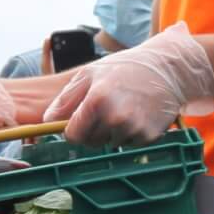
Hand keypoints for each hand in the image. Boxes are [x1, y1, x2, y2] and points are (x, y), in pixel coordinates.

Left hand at [42, 24, 213, 147]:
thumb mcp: (89, 74)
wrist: (166, 70)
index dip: (73, 129)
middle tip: (106, 108)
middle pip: (90, 142)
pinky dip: (129, 134)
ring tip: (123, 107)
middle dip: (92, 130)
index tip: (79, 120)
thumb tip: (47, 120)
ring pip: (109, 143)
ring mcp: (133, 128)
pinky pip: (128, 144)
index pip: (72, 135)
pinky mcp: (148, 137)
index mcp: (97, 100)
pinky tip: (137, 114)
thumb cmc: (123, 69)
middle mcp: (115, 117)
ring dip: (111, 132)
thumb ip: (65, 99)